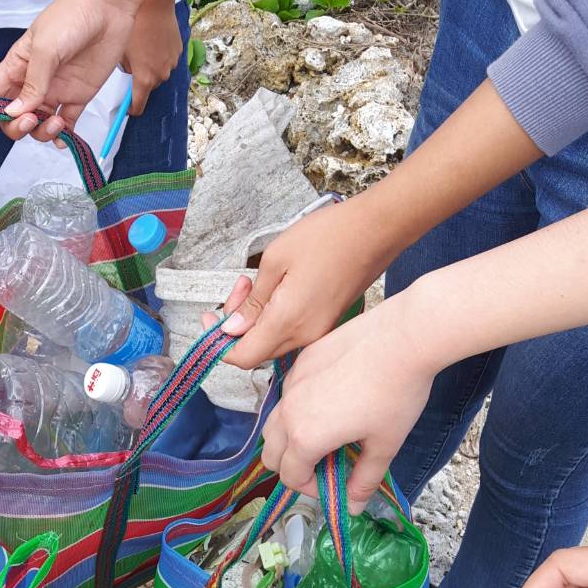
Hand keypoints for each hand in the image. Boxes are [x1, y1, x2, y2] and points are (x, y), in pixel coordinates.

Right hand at [0, 0, 138, 149]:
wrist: (108, 7)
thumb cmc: (71, 17)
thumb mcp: (45, 48)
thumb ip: (32, 84)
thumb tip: (15, 112)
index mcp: (16, 67)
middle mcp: (32, 82)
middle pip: (13, 117)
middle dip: (17, 127)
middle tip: (31, 120)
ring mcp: (55, 91)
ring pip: (38, 125)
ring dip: (43, 132)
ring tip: (57, 122)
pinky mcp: (78, 96)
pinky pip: (66, 125)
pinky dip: (63, 136)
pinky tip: (65, 137)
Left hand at [123, 0, 183, 115]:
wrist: (155, 3)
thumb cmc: (135, 25)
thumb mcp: (121, 50)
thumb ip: (124, 68)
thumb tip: (129, 71)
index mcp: (145, 79)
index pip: (138, 106)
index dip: (131, 108)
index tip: (127, 106)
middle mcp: (161, 75)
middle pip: (149, 87)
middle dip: (141, 79)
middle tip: (133, 62)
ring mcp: (172, 64)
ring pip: (159, 73)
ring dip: (152, 66)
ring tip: (144, 47)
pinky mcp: (179, 52)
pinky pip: (167, 60)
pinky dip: (160, 56)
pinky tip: (153, 40)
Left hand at [203, 197, 395, 369]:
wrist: (376, 230)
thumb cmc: (329, 237)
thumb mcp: (275, 260)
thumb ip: (252, 301)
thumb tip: (231, 328)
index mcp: (287, 322)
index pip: (242, 357)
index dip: (218, 343)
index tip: (211, 317)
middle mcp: (304, 335)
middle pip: (256, 349)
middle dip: (237, 323)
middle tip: (239, 287)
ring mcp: (319, 331)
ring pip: (273, 340)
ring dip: (256, 318)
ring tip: (257, 282)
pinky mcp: (327, 323)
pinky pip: (292, 331)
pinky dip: (275, 316)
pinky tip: (278, 288)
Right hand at [261, 293, 437, 511]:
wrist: (403, 339)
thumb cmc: (397, 394)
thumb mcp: (384, 445)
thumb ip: (364, 480)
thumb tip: (355, 507)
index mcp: (305, 438)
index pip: (290, 477)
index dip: (312, 488)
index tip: (335, 484)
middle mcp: (289, 412)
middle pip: (271, 454)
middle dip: (293, 466)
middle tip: (326, 464)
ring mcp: (292, 384)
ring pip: (274, 423)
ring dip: (290, 438)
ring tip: (326, 434)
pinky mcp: (301, 362)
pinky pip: (288, 395)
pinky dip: (299, 408)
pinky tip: (333, 400)